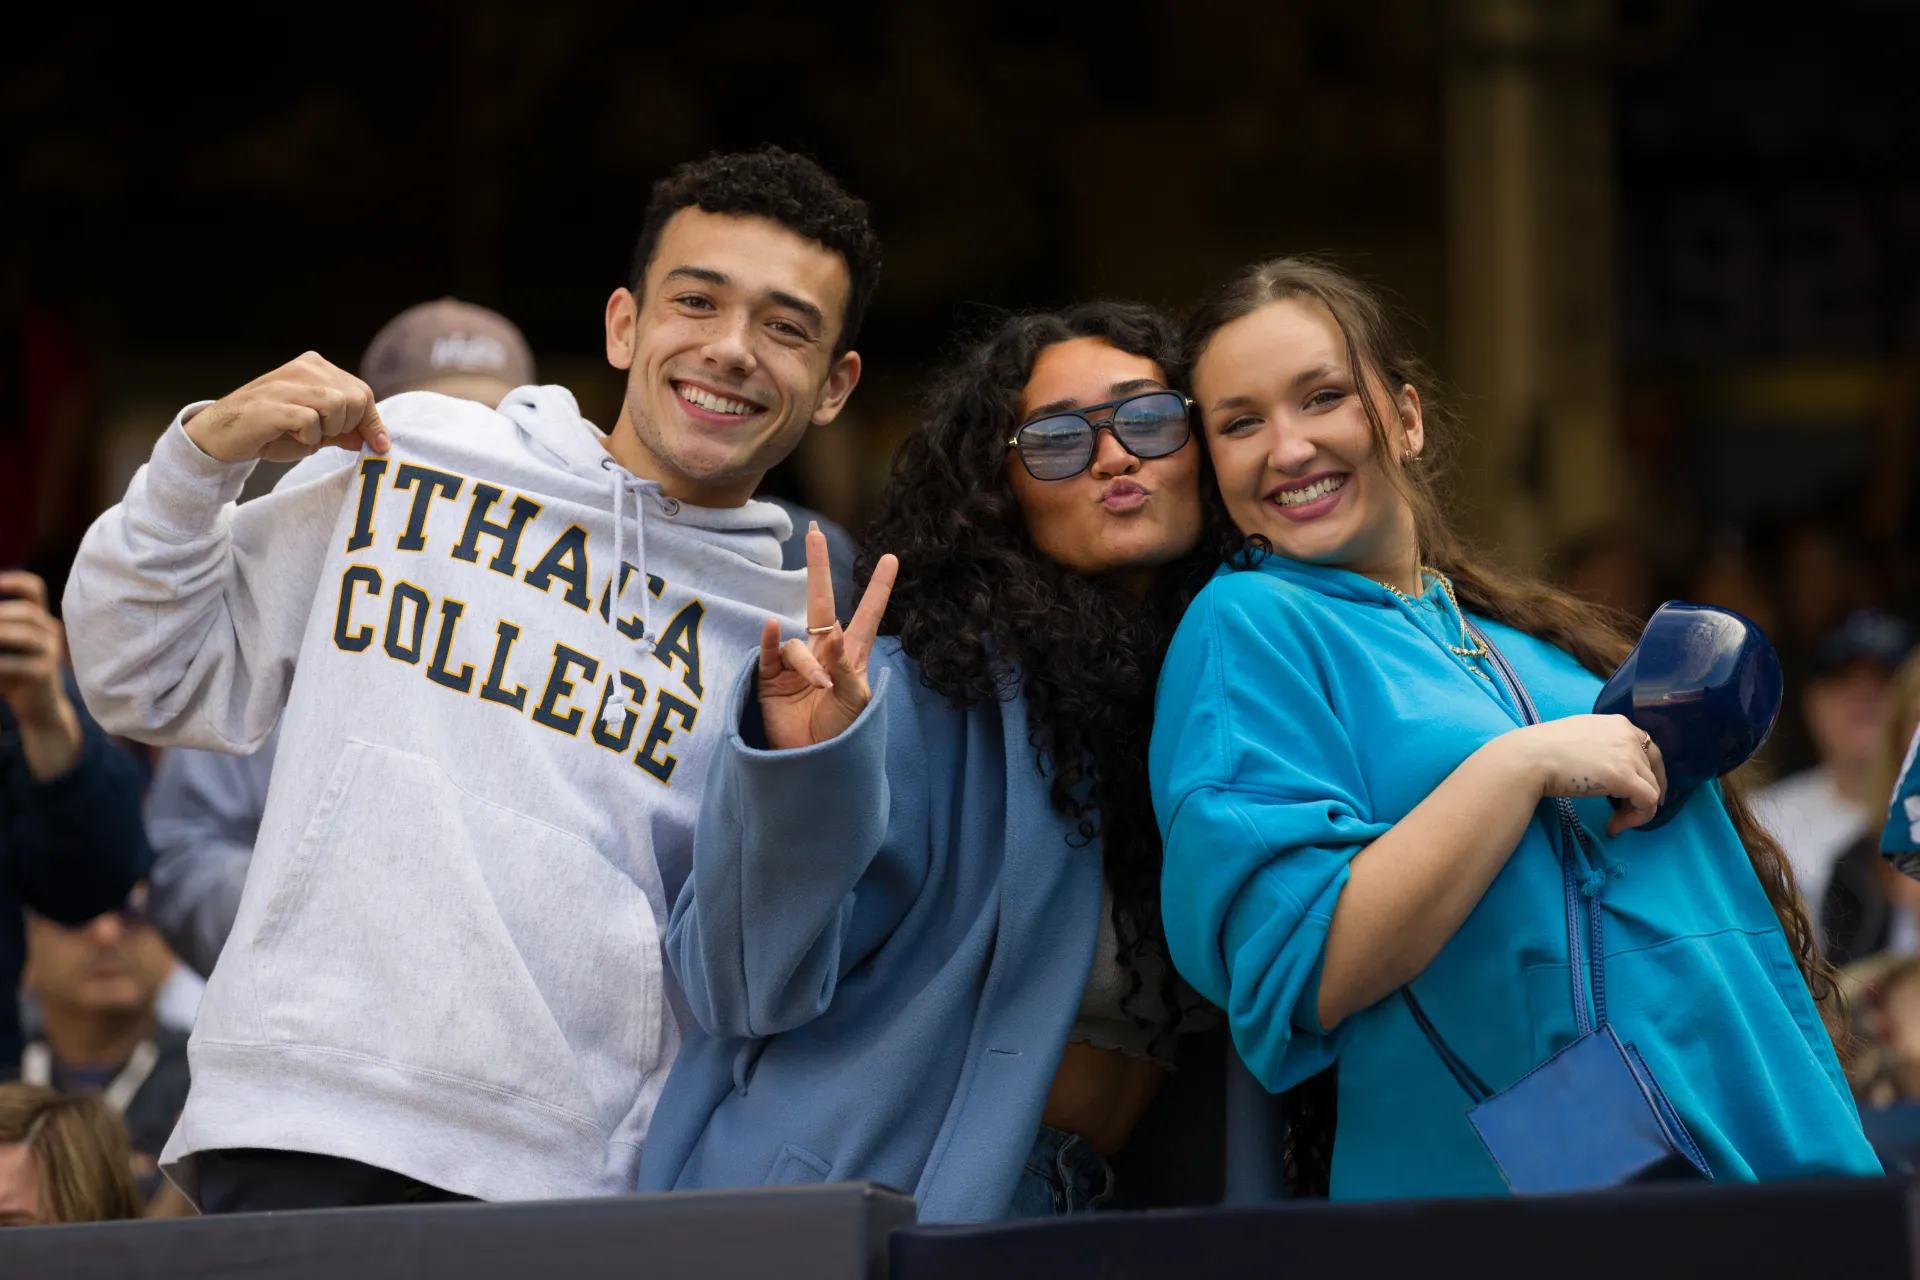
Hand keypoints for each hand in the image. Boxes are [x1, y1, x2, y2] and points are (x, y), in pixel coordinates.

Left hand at [0, 571, 84, 778]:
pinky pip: (20, 663)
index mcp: (37, 620)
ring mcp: (51, 652)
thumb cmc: (12, 675)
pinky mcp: (46, 673)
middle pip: (27, 611)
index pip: (34, 589)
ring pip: (25, 634)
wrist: (38, 710)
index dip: (14, 581)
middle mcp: (50, 631)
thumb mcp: (1, 647)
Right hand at [183, 351, 390, 463]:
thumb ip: (344, 432)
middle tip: (321, 435)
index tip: (379, 446)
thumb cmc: (270, 433)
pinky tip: (288, 434)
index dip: (373, 422)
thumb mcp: (315, 434)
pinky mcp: (273, 402)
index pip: (362, 392)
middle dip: (348, 426)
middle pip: (356, 398)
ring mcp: (286, 383)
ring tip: (304, 434)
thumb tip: (376, 440)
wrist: (221, 436)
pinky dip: (307, 436)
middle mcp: (303, 368)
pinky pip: (311, 421)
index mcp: (316, 367)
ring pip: (338, 405)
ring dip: (327, 430)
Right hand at [757, 524, 898, 749]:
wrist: (813, 764)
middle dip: (816, 567)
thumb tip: (835, 630)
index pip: (867, 615)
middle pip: (819, 603)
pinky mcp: (770, 678)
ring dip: (810, 664)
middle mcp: (822, 653)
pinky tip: (772, 627)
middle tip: (813, 532)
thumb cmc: (842, 734)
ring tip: (821, 688)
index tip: (891, 558)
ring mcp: (794, 664)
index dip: (878, 588)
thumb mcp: (855, 701)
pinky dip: (771, 639)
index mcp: (851, 656)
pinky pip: (770, 652)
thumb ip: (845, 666)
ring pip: (798, 644)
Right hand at [1501, 713, 1667, 836]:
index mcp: (1618, 723)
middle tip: (1628, 811)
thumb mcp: (1581, 737)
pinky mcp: (1624, 776)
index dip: (1646, 773)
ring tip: (1615, 822)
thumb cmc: (1543, 750)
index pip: (1647, 749)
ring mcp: (1628, 755)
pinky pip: (1648, 803)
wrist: (1529, 758)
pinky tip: (1615, 825)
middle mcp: (1628, 735)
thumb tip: (1606, 768)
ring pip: (1653, 789)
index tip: (1635, 792)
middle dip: (1644, 794)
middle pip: (1654, 770)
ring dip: (1636, 810)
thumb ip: (1601, 746)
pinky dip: (1637, 818)